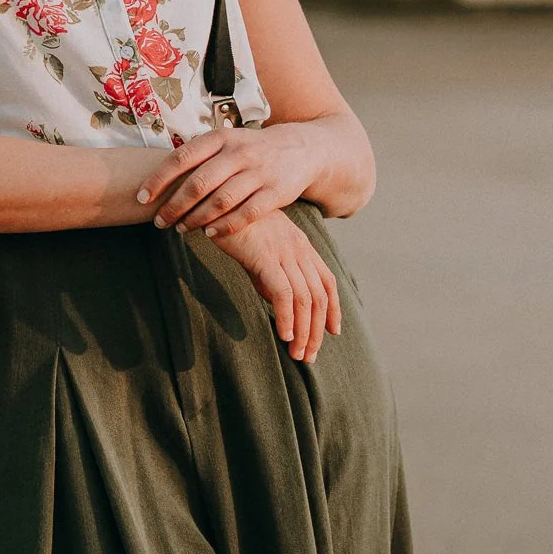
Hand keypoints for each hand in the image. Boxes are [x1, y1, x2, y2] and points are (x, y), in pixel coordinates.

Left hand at [137, 122, 323, 236]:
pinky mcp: (276, 192)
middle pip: (198, 183)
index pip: (182, 158)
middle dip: (174, 206)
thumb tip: (157, 173)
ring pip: (220, 201)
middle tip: (159, 221)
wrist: (302, 148)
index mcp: (221, 138)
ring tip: (181, 229)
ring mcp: (259, 172)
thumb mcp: (227, 141)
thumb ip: (198, 154)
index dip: (158, 180)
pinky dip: (225, 226)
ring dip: (196, 219)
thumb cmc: (252, 148)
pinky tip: (210, 234)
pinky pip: (246, 214)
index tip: (141, 198)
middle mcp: (239, 153)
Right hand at [207, 211, 340, 362]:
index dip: (333, 308)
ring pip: (305, 299)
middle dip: (317, 330)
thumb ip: (270, 273)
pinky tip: (284, 334)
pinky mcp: (266, 257)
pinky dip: (287, 316)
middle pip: (319, 296)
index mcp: (301, 246)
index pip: (327, 281)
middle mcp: (298, 250)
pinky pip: (284, 292)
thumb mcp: (260, 248)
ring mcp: (284, 253)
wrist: (219, 197)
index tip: (333, 332)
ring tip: (297, 354)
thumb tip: (274, 301)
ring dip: (304, 331)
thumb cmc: (235, 223)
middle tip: (308, 356)